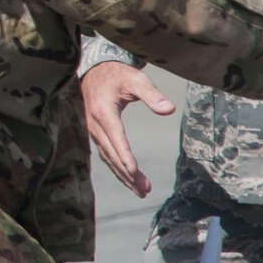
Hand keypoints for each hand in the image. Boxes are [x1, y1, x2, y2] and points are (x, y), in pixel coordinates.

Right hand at [80, 61, 172, 197]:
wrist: (94, 72)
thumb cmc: (117, 75)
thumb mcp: (135, 79)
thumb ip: (152, 94)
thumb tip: (169, 109)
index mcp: (104, 112)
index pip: (116, 137)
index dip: (125, 155)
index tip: (133, 171)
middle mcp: (95, 124)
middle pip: (112, 154)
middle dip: (127, 174)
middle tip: (144, 190)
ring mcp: (93, 131)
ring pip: (108, 158)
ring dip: (123, 176)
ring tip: (141, 191)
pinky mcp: (95, 134)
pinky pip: (106, 155)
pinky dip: (116, 168)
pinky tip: (128, 178)